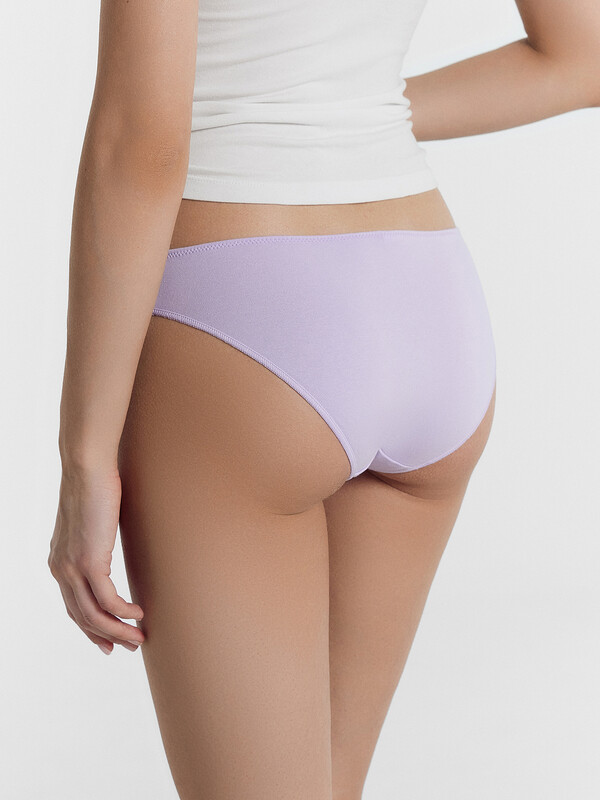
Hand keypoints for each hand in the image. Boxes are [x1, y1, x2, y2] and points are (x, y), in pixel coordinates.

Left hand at [48, 465, 144, 654]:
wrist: (87, 469)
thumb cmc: (94, 488)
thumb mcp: (92, 523)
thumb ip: (94, 541)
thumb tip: (107, 547)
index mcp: (59, 562)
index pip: (72, 607)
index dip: (91, 628)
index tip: (108, 640)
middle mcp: (61, 569)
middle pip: (81, 618)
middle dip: (106, 636)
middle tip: (127, 647)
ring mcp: (72, 568)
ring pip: (94, 615)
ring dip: (118, 630)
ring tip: (138, 638)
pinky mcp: (88, 562)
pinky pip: (107, 600)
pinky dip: (124, 612)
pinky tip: (139, 613)